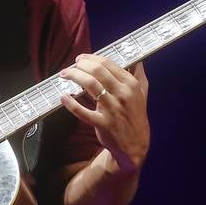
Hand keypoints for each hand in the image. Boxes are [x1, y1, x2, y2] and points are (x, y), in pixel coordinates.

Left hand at [59, 55, 149, 171]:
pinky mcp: (103, 124)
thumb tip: (137, 59)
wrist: (134, 146)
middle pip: (98, 70)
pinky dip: (71, 103)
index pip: (108, 63)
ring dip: (74, 76)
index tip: (81, 59)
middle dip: (80, 65)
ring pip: (90, 85)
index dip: (91, 58)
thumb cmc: (135, 117)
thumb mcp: (142, 94)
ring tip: (64, 75)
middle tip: (71, 67)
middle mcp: (123, 94)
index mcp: (131, 84)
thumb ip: (138, 75)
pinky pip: (83, 112)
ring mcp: (113, 109)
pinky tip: (63, 97)